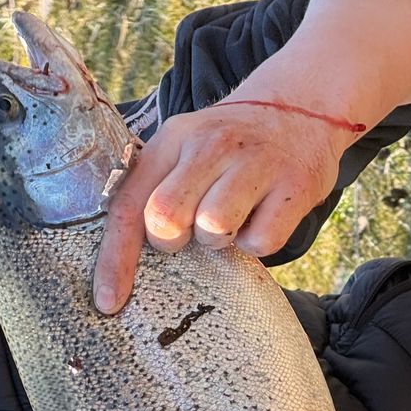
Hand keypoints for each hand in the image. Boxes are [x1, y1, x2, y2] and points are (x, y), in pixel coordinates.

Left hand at [92, 89, 346, 313]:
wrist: (303, 107)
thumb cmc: (229, 148)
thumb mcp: (185, 149)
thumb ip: (152, 190)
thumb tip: (120, 264)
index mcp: (174, 139)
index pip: (129, 204)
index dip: (114, 260)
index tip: (108, 303)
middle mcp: (212, 145)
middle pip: (166, 217)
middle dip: (171, 240)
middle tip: (191, 229)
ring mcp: (256, 162)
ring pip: (214, 228)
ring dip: (217, 240)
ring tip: (231, 218)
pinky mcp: (296, 185)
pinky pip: (261, 243)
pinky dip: (258, 243)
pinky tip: (261, 217)